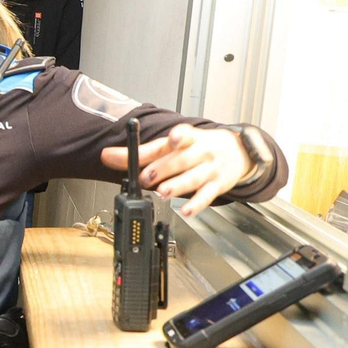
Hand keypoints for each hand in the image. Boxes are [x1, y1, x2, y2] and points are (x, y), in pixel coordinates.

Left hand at [100, 123, 253, 216]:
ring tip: (163, 192)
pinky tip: (186, 211)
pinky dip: (196, 204)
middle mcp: (199, 152)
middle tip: (146, 178)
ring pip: (193, 178)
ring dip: (177, 185)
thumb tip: (107, 155)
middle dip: (163, 169)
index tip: (173, 138)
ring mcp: (209, 169)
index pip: (180, 136)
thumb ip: (142, 152)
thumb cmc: (199, 147)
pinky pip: (207, 196)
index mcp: (187, 139)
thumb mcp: (173, 144)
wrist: (239, 151)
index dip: (177, 137)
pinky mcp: (217, 185)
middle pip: (182, 160)